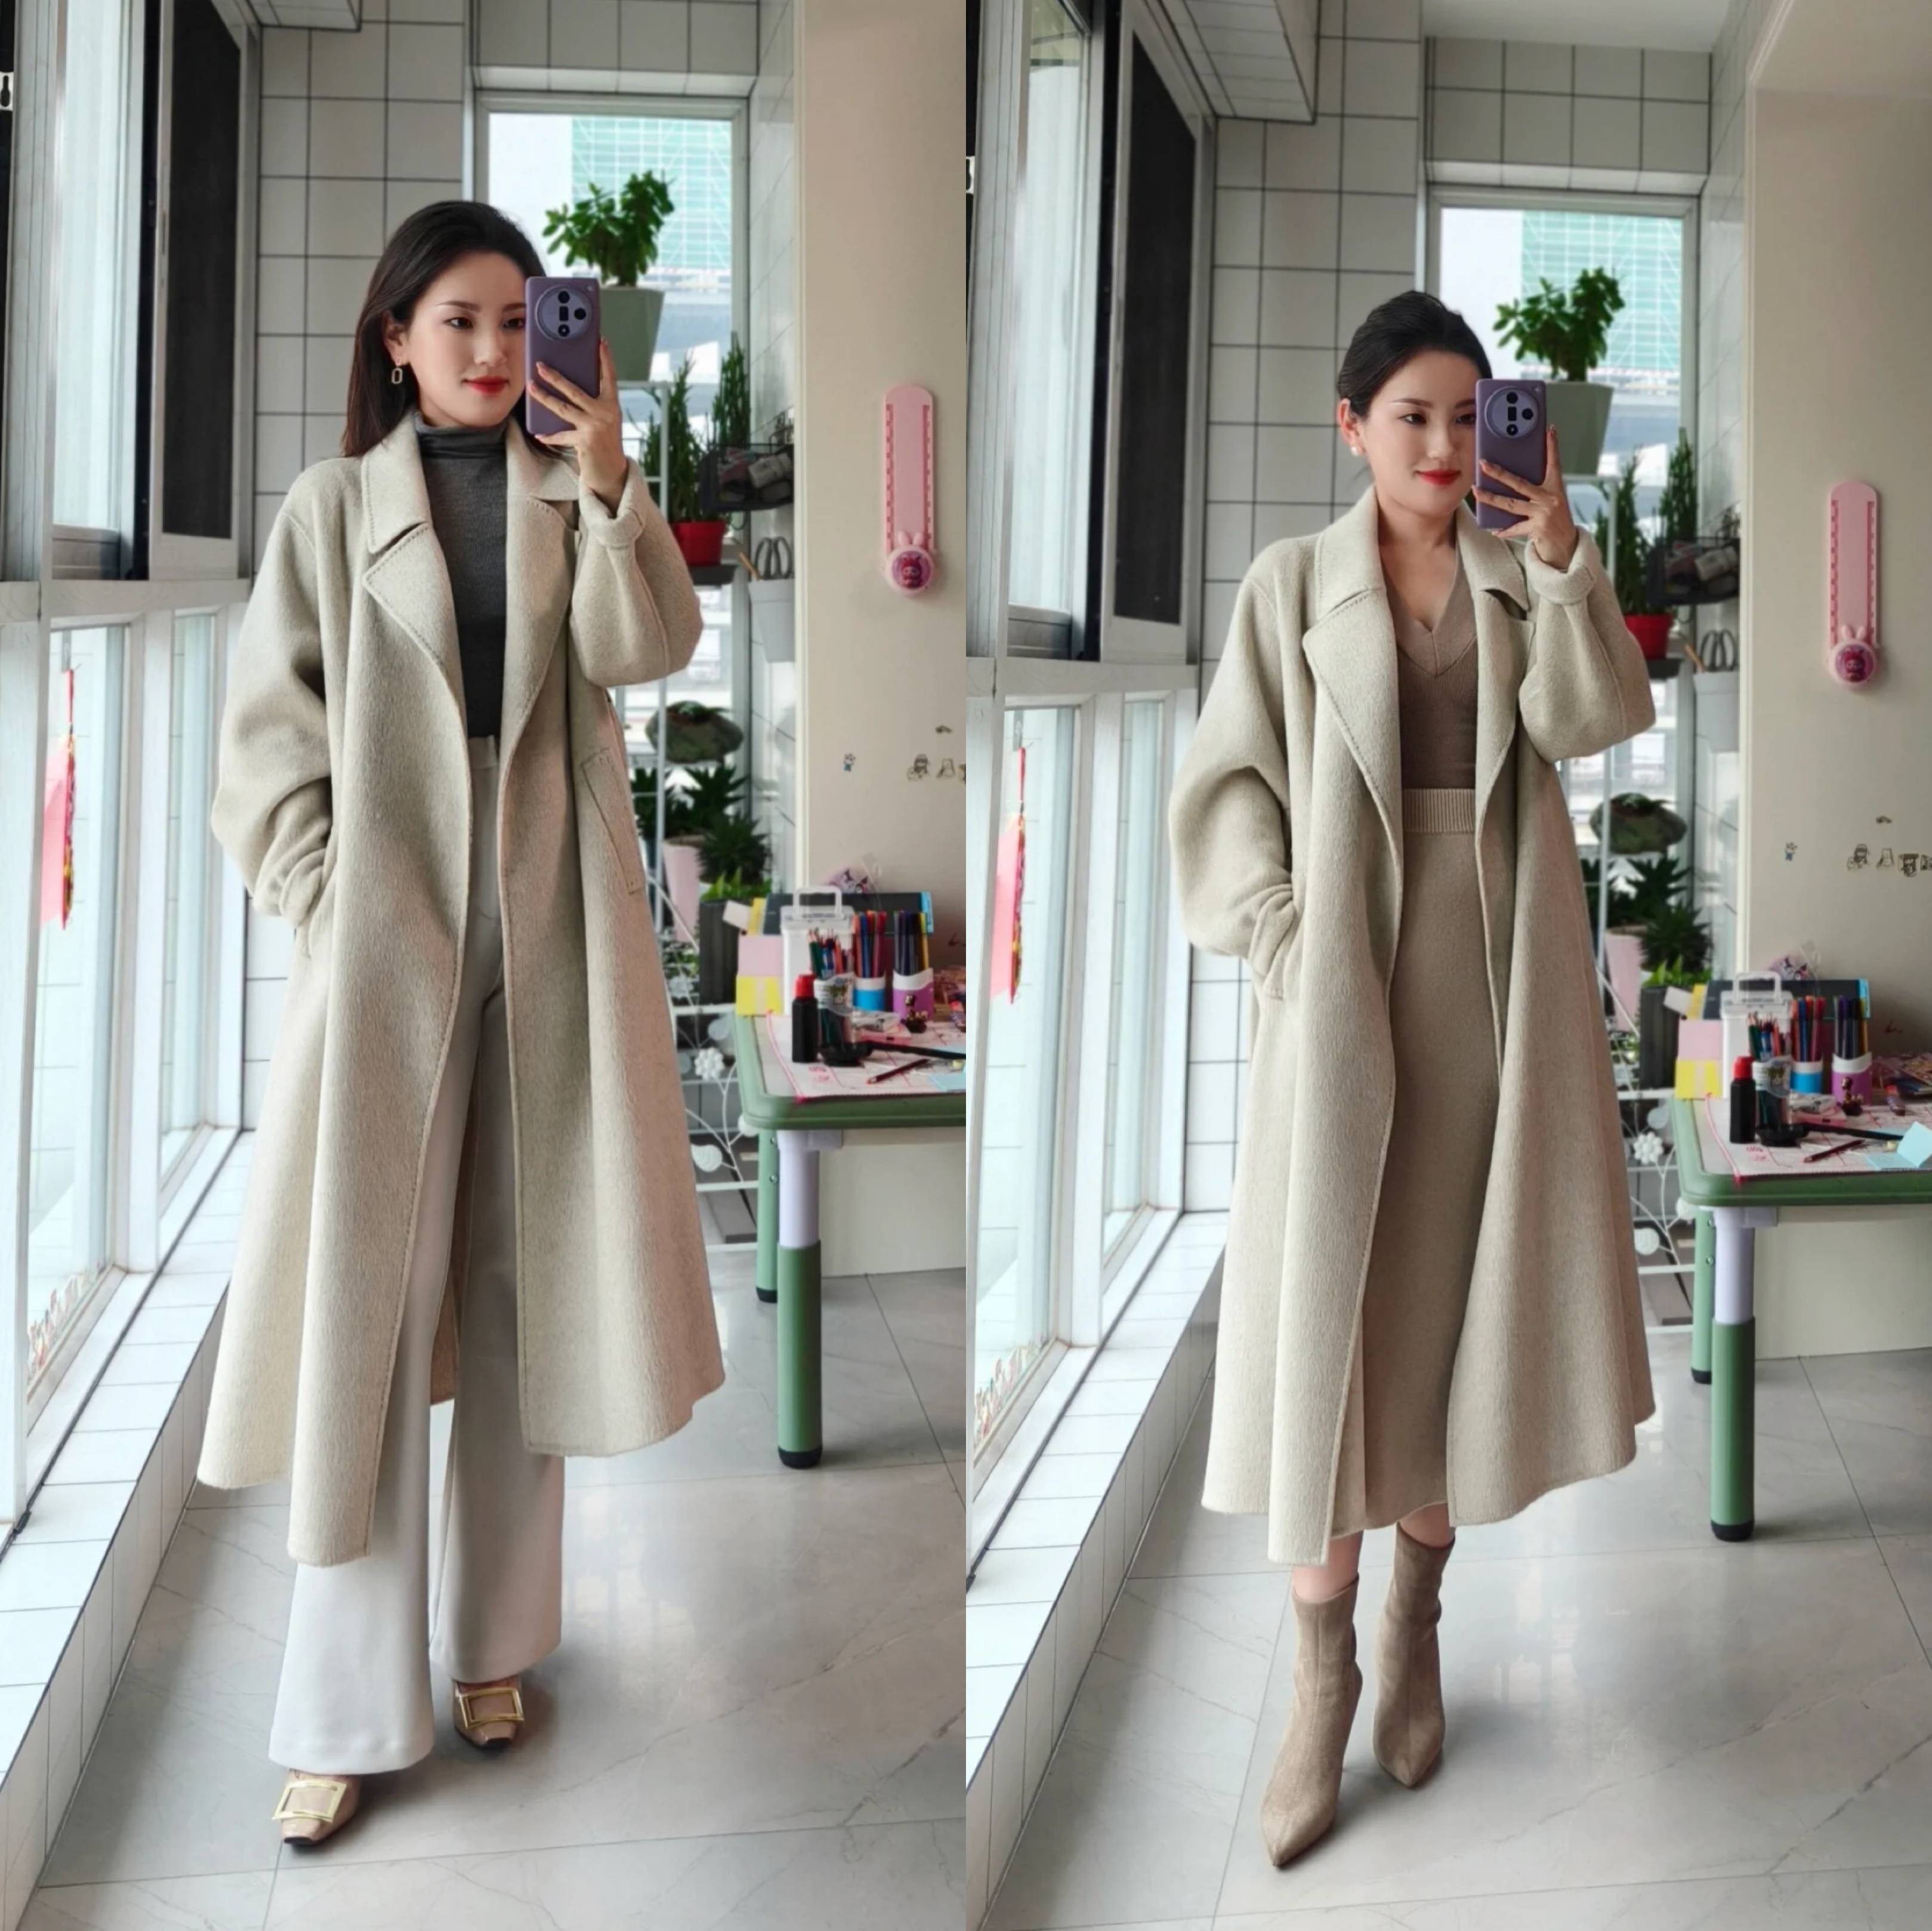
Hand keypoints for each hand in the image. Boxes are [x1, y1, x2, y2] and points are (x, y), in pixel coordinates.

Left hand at [530, 338, 628, 509]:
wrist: (612, 471)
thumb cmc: (605, 442)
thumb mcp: (604, 419)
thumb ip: (593, 404)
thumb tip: (569, 387)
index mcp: (611, 405)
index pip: (609, 377)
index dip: (605, 360)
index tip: (601, 342)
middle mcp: (605, 413)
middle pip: (575, 390)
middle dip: (555, 377)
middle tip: (540, 366)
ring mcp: (595, 427)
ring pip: (563, 408)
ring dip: (544, 397)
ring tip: (531, 387)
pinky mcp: (585, 441)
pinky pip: (562, 435)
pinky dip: (550, 437)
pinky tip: (539, 435)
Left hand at [1473, 426, 1578, 569]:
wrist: (1566, 545)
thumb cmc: (1555, 520)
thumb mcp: (1550, 502)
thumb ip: (1537, 492)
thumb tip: (1512, 482)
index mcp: (1555, 488)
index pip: (1554, 464)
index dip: (1552, 447)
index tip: (1550, 430)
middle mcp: (1550, 498)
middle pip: (1519, 483)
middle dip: (1499, 473)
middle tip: (1484, 464)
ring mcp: (1543, 513)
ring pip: (1511, 504)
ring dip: (1491, 498)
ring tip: (1476, 491)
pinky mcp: (1537, 528)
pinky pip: (1515, 528)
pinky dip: (1505, 530)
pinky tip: (1494, 531)